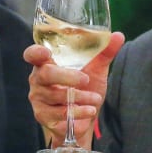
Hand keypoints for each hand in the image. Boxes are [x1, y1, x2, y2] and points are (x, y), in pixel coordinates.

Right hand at [24, 31, 124, 152]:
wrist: (85, 116)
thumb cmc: (85, 87)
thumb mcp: (95, 69)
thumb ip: (105, 52)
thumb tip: (118, 36)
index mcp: (46, 62)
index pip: (32, 54)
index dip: (35, 52)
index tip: (45, 53)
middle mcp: (38, 78)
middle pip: (46, 74)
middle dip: (68, 76)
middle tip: (85, 80)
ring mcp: (38, 97)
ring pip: (57, 95)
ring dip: (80, 97)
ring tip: (95, 98)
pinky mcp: (43, 114)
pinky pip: (60, 112)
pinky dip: (79, 111)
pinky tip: (90, 110)